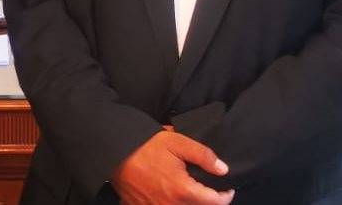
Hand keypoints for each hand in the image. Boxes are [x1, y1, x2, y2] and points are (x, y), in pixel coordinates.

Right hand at [110, 128, 234, 204]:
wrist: (115, 151)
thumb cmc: (145, 146)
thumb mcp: (177, 143)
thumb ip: (203, 156)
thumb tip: (223, 169)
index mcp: (182, 190)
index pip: (214, 202)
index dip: (225, 196)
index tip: (227, 189)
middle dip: (206, 200)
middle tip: (207, 188)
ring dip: (189, 202)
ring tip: (188, 190)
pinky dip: (169, 203)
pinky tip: (168, 194)